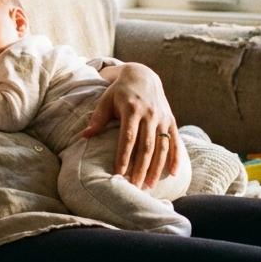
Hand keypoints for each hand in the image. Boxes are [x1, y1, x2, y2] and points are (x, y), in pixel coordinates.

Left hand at [81, 63, 183, 189]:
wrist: (142, 75)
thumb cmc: (120, 91)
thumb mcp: (106, 100)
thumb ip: (97, 118)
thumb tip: (84, 136)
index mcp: (132, 109)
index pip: (128, 137)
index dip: (124, 156)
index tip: (119, 173)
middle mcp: (150, 114)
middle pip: (146, 146)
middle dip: (141, 168)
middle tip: (134, 186)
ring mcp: (162, 118)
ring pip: (162, 147)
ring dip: (157, 168)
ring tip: (149, 185)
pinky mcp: (171, 120)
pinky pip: (175, 141)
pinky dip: (175, 158)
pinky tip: (172, 173)